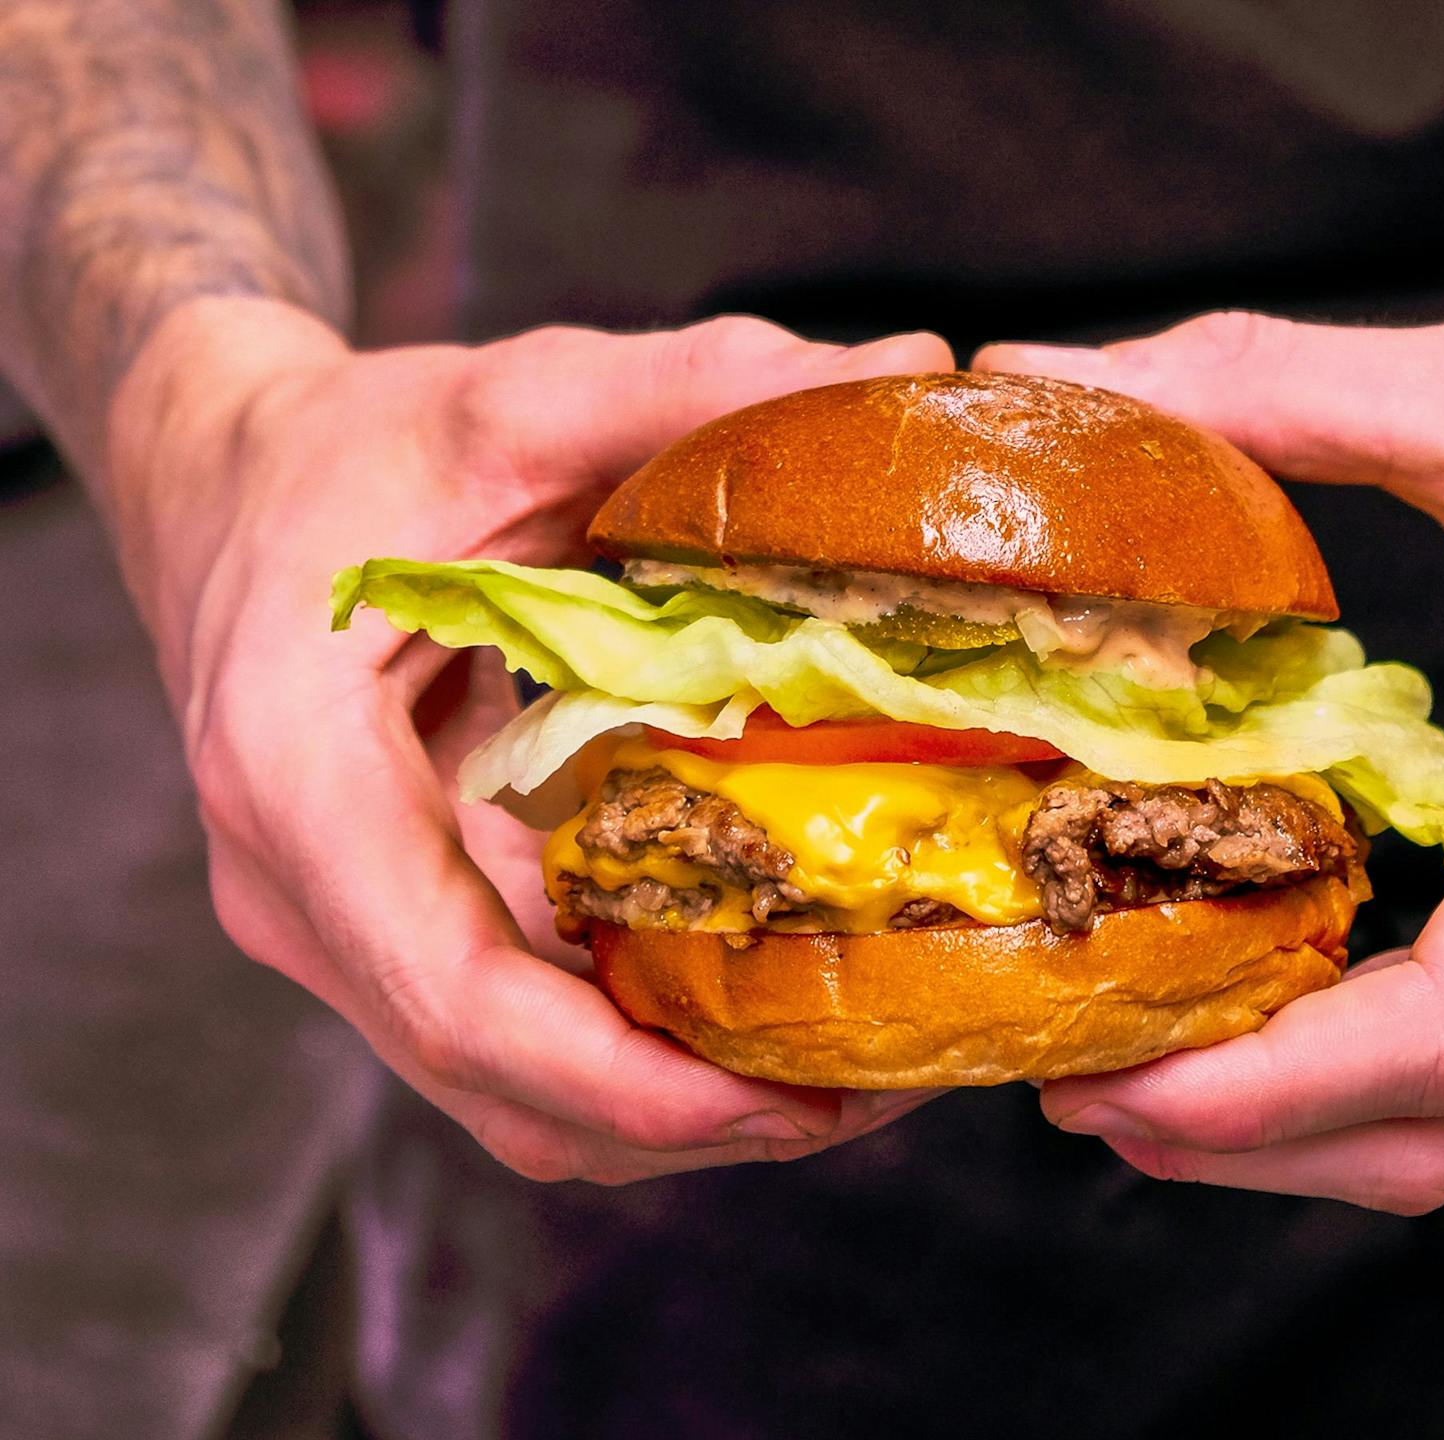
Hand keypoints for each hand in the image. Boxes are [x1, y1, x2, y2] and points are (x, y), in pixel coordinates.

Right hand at [108, 297, 952, 1180]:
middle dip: (680, 1115)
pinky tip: (748, 1008)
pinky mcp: (382, 924)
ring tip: (836, 1074)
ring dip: (662, 1108)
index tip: (779, 1100)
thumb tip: (907, 370)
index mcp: (297, 777)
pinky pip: (504, 1038)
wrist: (227, 479)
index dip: (622, 1078)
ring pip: (498, 1090)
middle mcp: (297, 889)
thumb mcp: (512, 400)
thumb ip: (693, 385)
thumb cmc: (352, 447)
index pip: (454, 995)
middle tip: (866, 1091)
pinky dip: (624, 1056)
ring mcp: (333, 924)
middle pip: (492, 1079)